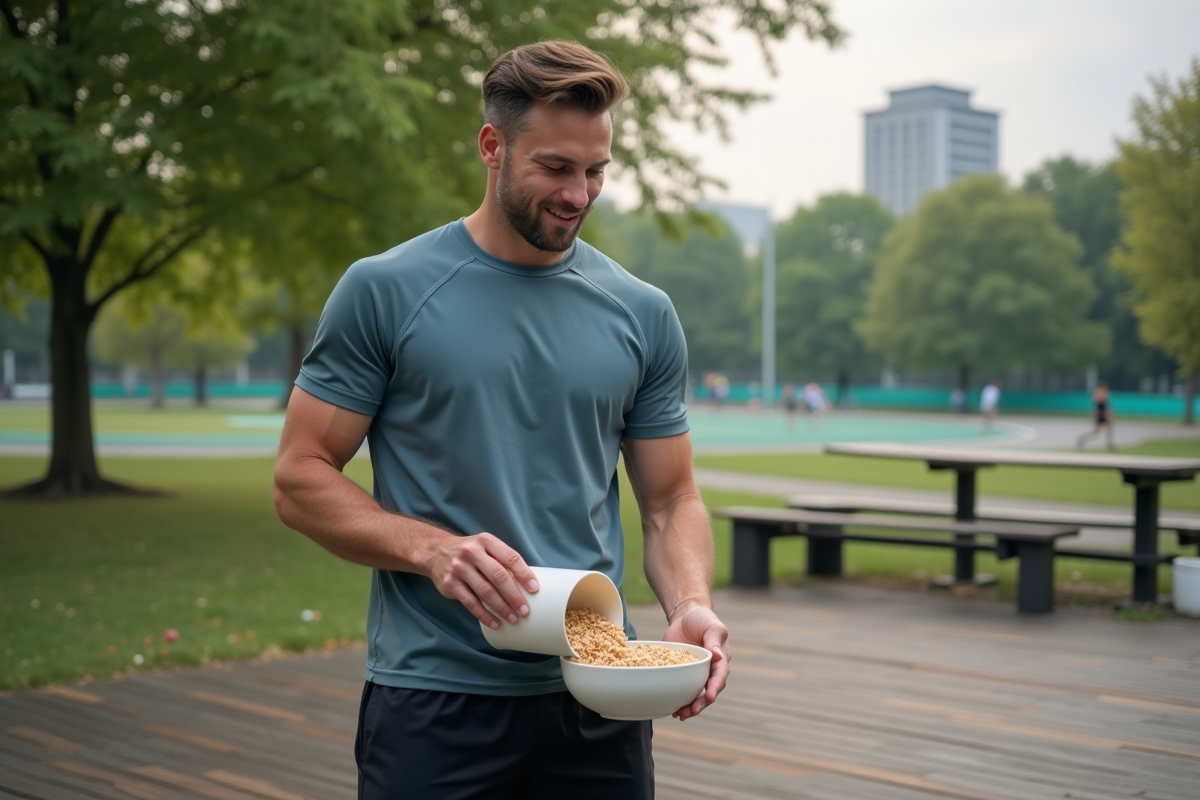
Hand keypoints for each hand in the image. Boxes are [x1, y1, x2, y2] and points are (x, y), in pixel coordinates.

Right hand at [425, 532, 538, 629]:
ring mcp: (459, 568)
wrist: (436, 553)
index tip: (534, 589)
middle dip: (514, 596)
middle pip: (499, 576)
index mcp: (486, 541)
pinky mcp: (450, 584)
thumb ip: (502, 560)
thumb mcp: (485, 547)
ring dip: (502, 608)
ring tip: (513, 619)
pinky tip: (495, 623)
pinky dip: (484, 615)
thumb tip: (526, 584)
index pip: (510, 558)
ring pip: (485, 592)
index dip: (524, 574)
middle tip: (525, 610)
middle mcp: (472, 553)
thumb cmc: (470, 553)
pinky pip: (470, 603)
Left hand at [663, 605, 728, 719]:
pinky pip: (682, 689)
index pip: (720, 676)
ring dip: (690, 706)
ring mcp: (696, 673)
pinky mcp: (682, 673)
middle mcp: (710, 670)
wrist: (686, 616)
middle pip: (708, 690)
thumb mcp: (712, 627)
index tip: (709, 697)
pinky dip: (679, 699)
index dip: (714, 687)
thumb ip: (714, 640)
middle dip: (701, 703)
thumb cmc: (703, 620)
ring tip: (680, 715)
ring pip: (695, 694)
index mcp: (721, 660)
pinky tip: (672, 708)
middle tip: (692, 711)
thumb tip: (718, 655)